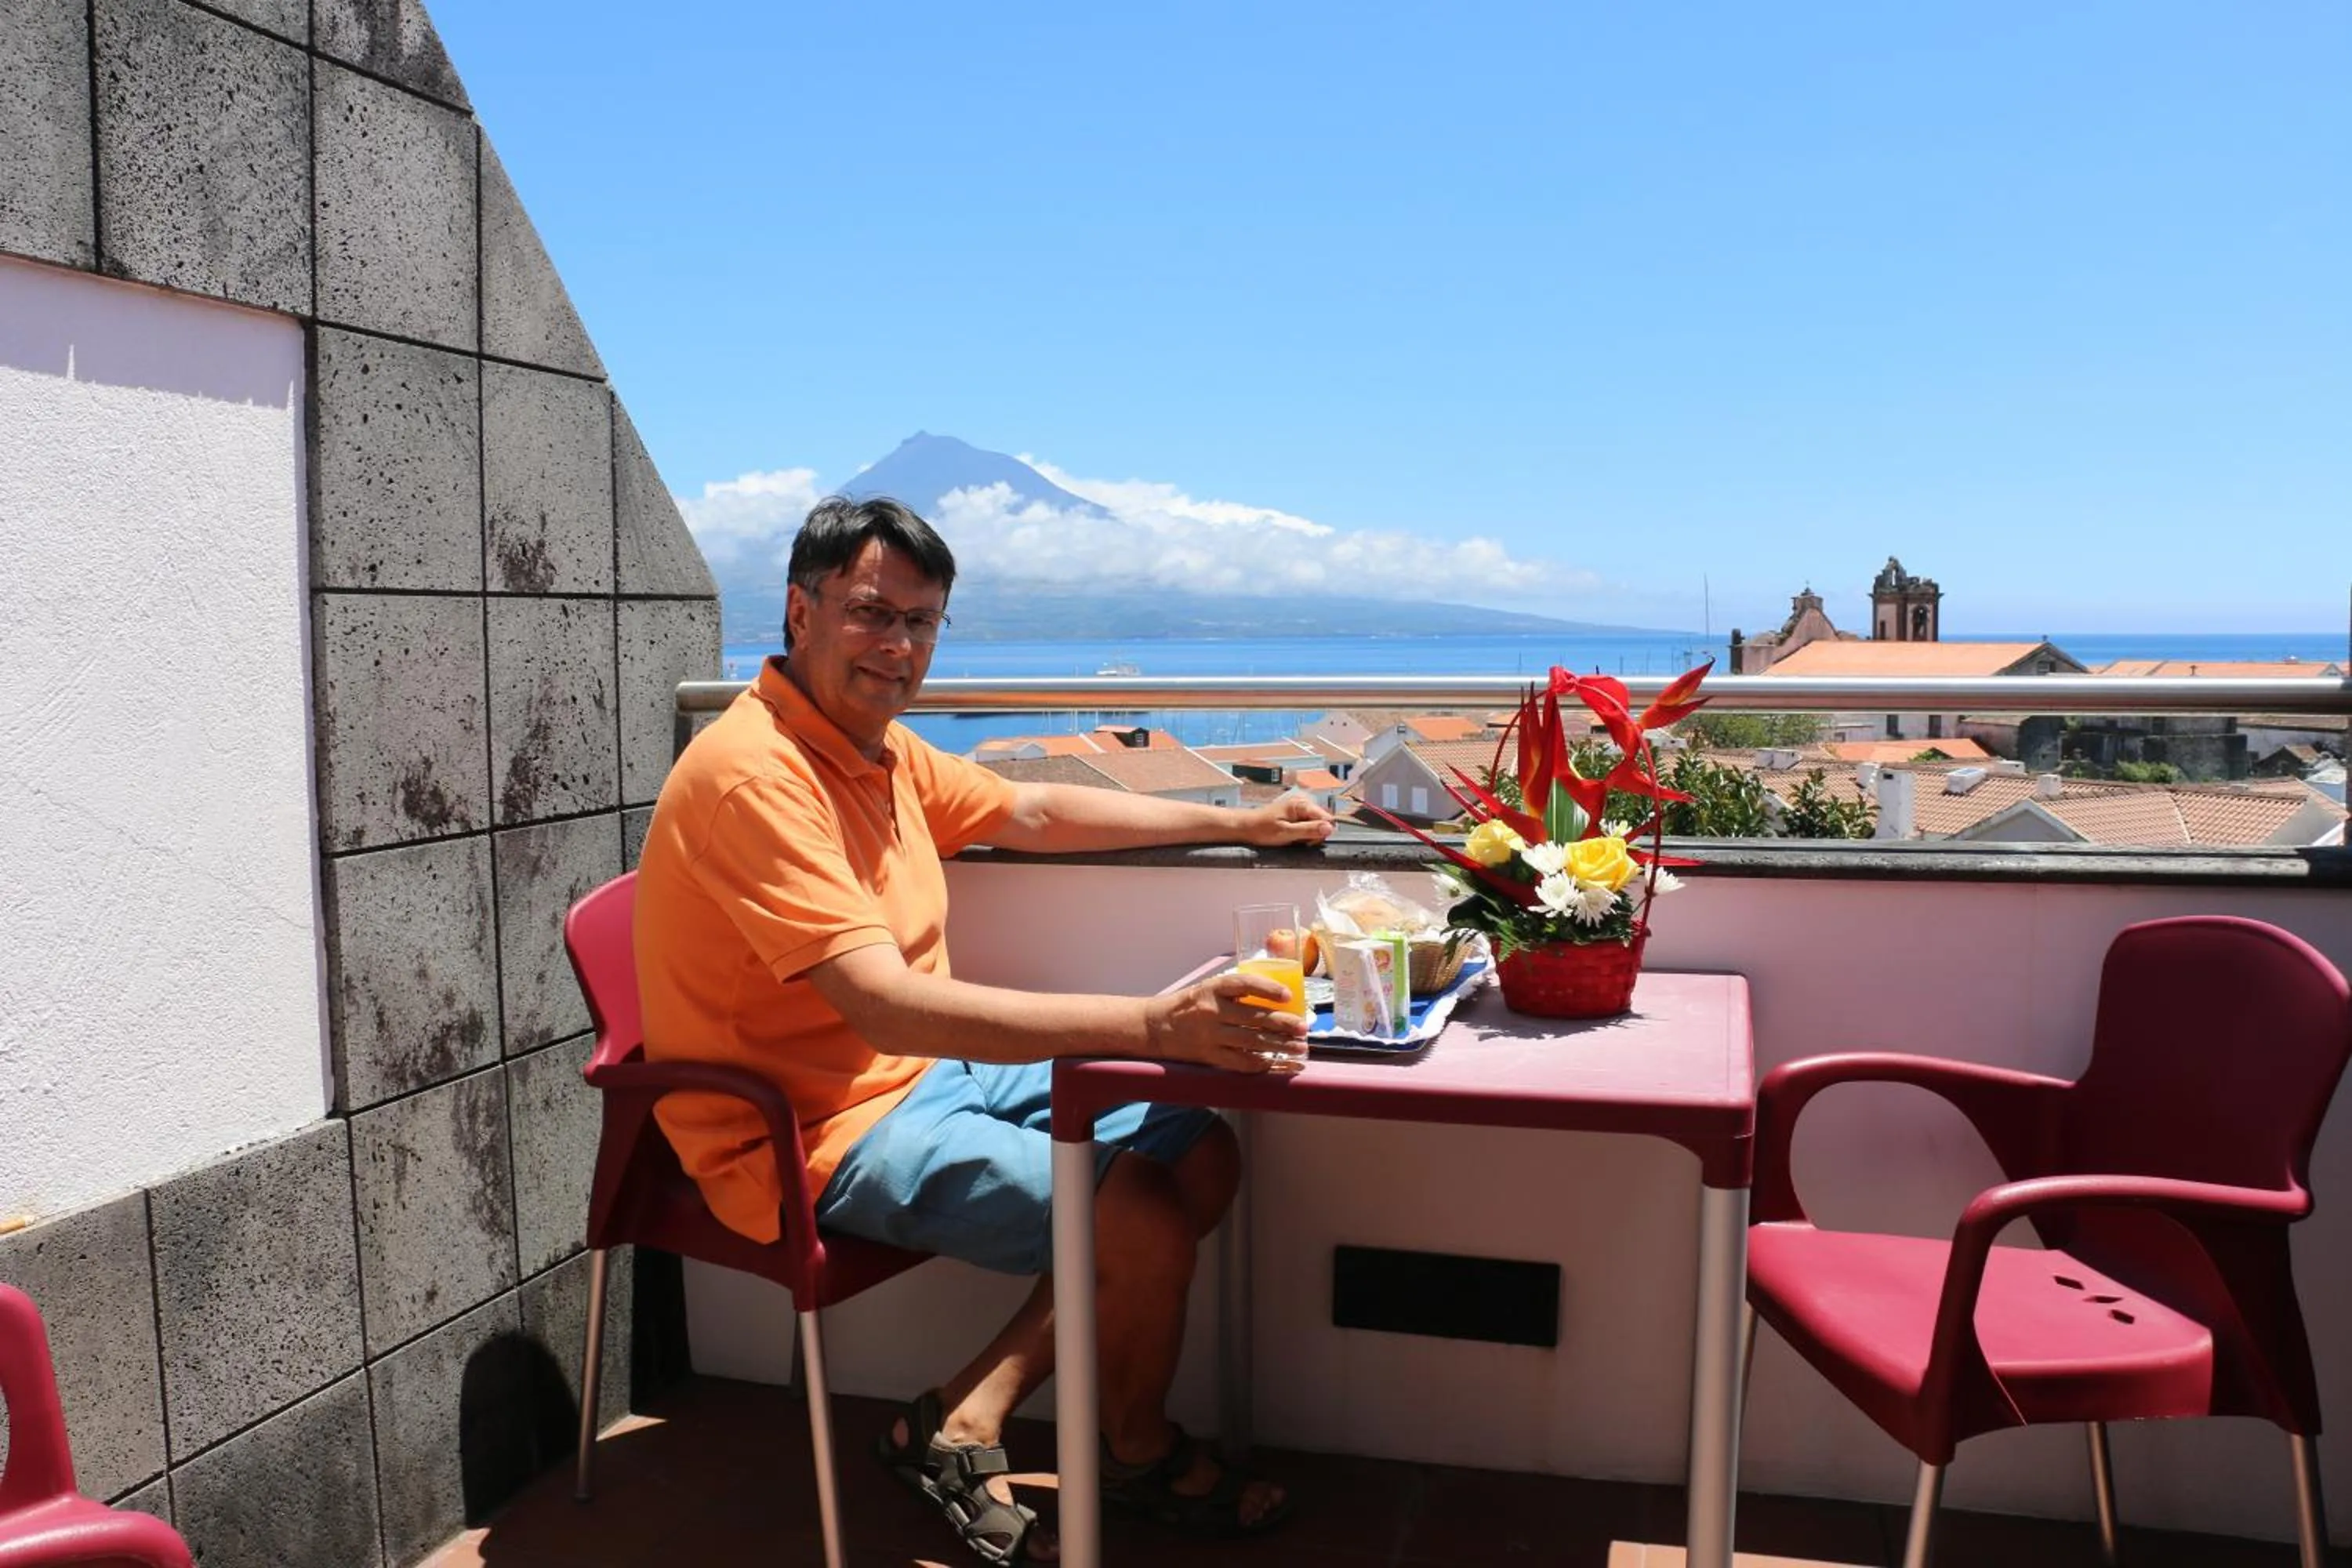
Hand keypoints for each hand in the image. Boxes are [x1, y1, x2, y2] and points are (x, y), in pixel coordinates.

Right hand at [1145, 971, 1309, 1073]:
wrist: (1155, 1027)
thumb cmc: (1188, 1005)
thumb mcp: (1208, 989)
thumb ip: (1235, 991)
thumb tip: (1273, 997)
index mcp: (1212, 988)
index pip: (1244, 984)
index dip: (1268, 989)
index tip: (1289, 995)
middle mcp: (1212, 1011)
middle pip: (1254, 1017)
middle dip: (1283, 1023)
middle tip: (1303, 1028)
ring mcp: (1210, 1035)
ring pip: (1252, 1041)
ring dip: (1279, 1046)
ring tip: (1299, 1048)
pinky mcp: (1209, 1055)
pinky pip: (1239, 1062)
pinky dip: (1260, 1063)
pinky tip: (1276, 1064)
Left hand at [1240, 794, 1334, 847]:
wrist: (1246, 827)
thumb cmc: (1263, 829)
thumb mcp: (1286, 832)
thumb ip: (1309, 830)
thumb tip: (1330, 828)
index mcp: (1301, 804)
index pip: (1326, 818)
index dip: (1321, 831)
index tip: (1308, 840)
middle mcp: (1303, 803)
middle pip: (1322, 822)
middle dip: (1313, 834)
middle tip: (1297, 839)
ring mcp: (1299, 809)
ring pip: (1315, 826)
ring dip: (1306, 835)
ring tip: (1292, 837)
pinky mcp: (1296, 816)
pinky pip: (1307, 826)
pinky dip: (1301, 834)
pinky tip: (1291, 836)